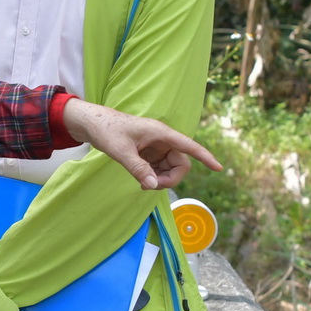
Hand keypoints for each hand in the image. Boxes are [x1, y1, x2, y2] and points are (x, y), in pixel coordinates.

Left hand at [58, 102, 225, 191]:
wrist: (92, 124)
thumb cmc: (107, 130)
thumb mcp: (120, 151)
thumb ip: (137, 169)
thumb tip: (153, 186)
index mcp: (161, 133)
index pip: (189, 146)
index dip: (205, 157)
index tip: (218, 167)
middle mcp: (163, 140)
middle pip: (181, 164)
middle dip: (170, 179)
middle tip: (150, 187)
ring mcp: (156, 147)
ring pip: (171, 169)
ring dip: (161, 180)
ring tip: (142, 184)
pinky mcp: (149, 153)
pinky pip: (160, 169)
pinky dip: (154, 177)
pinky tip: (141, 180)